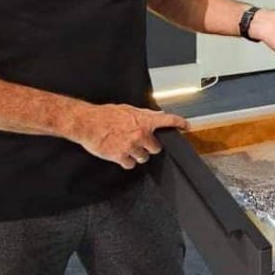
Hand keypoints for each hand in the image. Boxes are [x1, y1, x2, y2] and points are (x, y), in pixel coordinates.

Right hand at [74, 104, 188, 169]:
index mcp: (144, 120)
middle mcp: (141, 134)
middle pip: (156, 148)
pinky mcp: (121, 157)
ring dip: (139, 155)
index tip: (187, 127)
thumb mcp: (128, 110)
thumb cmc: (105, 115)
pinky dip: (127, 162)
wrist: (87, 123)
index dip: (180, 123)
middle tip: (141, 143)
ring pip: (144, 158)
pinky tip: (122, 156)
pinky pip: (131, 164)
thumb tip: (157, 116)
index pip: (169, 120)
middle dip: (150, 147)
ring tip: (128, 148)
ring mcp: (132, 147)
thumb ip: (144, 114)